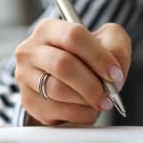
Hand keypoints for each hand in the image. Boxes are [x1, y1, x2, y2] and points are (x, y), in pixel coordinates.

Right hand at [15, 20, 131, 124]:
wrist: (69, 78)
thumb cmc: (89, 56)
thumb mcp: (107, 41)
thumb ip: (116, 47)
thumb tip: (114, 74)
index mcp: (49, 29)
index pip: (74, 36)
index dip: (99, 57)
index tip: (115, 74)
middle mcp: (31, 50)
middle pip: (63, 65)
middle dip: (92, 84)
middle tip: (110, 95)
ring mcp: (25, 76)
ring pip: (58, 90)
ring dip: (87, 100)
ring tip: (101, 102)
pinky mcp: (28, 101)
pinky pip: (56, 110)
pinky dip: (79, 114)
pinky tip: (88, 109)